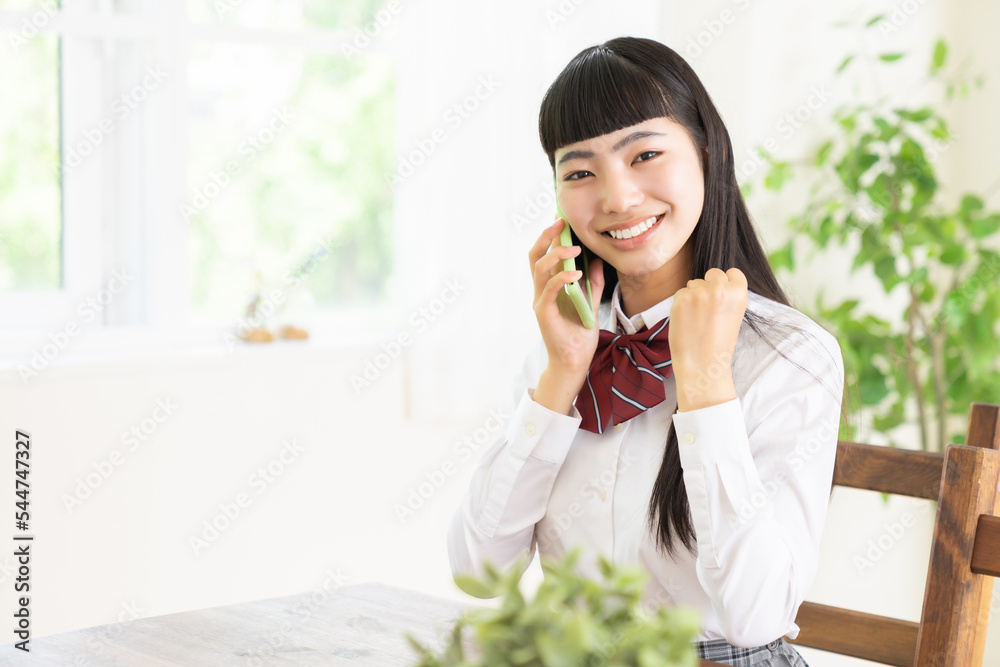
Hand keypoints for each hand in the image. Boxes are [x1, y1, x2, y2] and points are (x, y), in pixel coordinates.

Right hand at [528, 217, 605, 382]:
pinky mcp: (544, 313)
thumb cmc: (579, 334)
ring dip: (556, 255)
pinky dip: (562, 278)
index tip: (562, 219)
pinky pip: (550, 289)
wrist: (575, 361)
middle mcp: (541, 290)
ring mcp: (540, 301)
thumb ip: (593, 282)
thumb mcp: (590, 302)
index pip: (544, 254)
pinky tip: (576, 273)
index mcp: (549, 286)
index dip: (550, 236)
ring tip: (574, 250)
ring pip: (539, 268)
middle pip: (534, 256)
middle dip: (546, 237)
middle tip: (560, 223)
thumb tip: (597, 260)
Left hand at [669, 267, 748, 410]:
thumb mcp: (734, 316)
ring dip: (693, 295)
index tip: (722, 295)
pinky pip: (680, 293)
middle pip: (713, 273)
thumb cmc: (719, 345)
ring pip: (694, 283)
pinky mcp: (681, 299)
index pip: (733, 273)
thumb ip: (727, 296)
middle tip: (707, 309)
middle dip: (709, 285)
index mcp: (739, 294)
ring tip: (697, 319)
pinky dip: (680, 304)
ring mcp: (699, 292)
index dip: (726, 283)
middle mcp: (720, 289)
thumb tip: (711, 280)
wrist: (703, 365)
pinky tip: (686, 320)